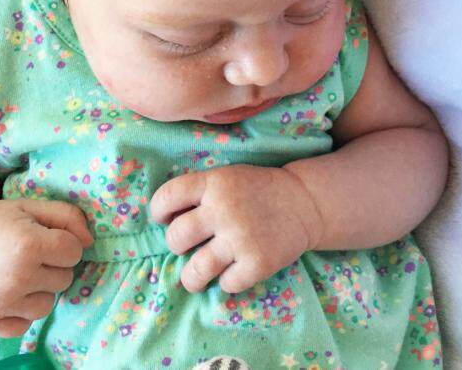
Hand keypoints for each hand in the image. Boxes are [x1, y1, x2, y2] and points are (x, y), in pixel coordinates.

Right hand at [0, 198, 93, 337]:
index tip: (44, 237)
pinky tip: (7, 290)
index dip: (63, 243)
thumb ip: (68, 217)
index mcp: (28, 245)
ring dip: (39, 290)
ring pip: (48, 305)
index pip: (74, 252)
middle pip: (64, 279)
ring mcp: (0, 303)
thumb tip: (90, 242)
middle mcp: (16, 277)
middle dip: (52, 265)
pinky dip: (21, 310)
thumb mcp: (32, 207)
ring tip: (17, 272)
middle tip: (27, 254)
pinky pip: (25, 324)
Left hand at [149, 164, 322, 293]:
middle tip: (186, 246)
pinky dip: (226, 282)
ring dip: (191, 277)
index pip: (167, 197)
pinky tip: (232, 272)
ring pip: (196, 270)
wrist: (304, 202)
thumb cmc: (256, 190)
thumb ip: (198, 193)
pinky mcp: (258, 263)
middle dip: (175, 245)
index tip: (162, 220)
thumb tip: (164, 221)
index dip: (158, 211)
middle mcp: (223, 209)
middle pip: (176, 238)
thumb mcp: (226, 177)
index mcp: (214, 183)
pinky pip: (226, 284)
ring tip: (194, 276)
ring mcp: (241, 238)